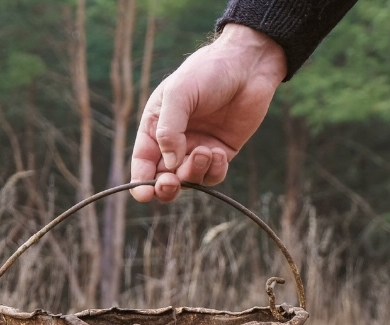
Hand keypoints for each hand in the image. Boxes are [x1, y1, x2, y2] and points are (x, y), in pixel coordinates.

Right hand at [130, 24, 286, 202]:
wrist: (248, 64)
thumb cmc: (207, 72)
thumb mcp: (178, 94)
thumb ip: (168, 130)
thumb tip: (169, 164)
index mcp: (155, 128)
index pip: (143, 162)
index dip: (141, 182)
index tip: (145, 193)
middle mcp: (174, 142)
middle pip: (163, 178)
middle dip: (166, 186)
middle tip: (171, 183)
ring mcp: (198, 149)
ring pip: (189, 179)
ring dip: (193, 173)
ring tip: (205, 151)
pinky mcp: (221, 152)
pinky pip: (213, 175)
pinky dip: (214, 170)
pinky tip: (218, 152)